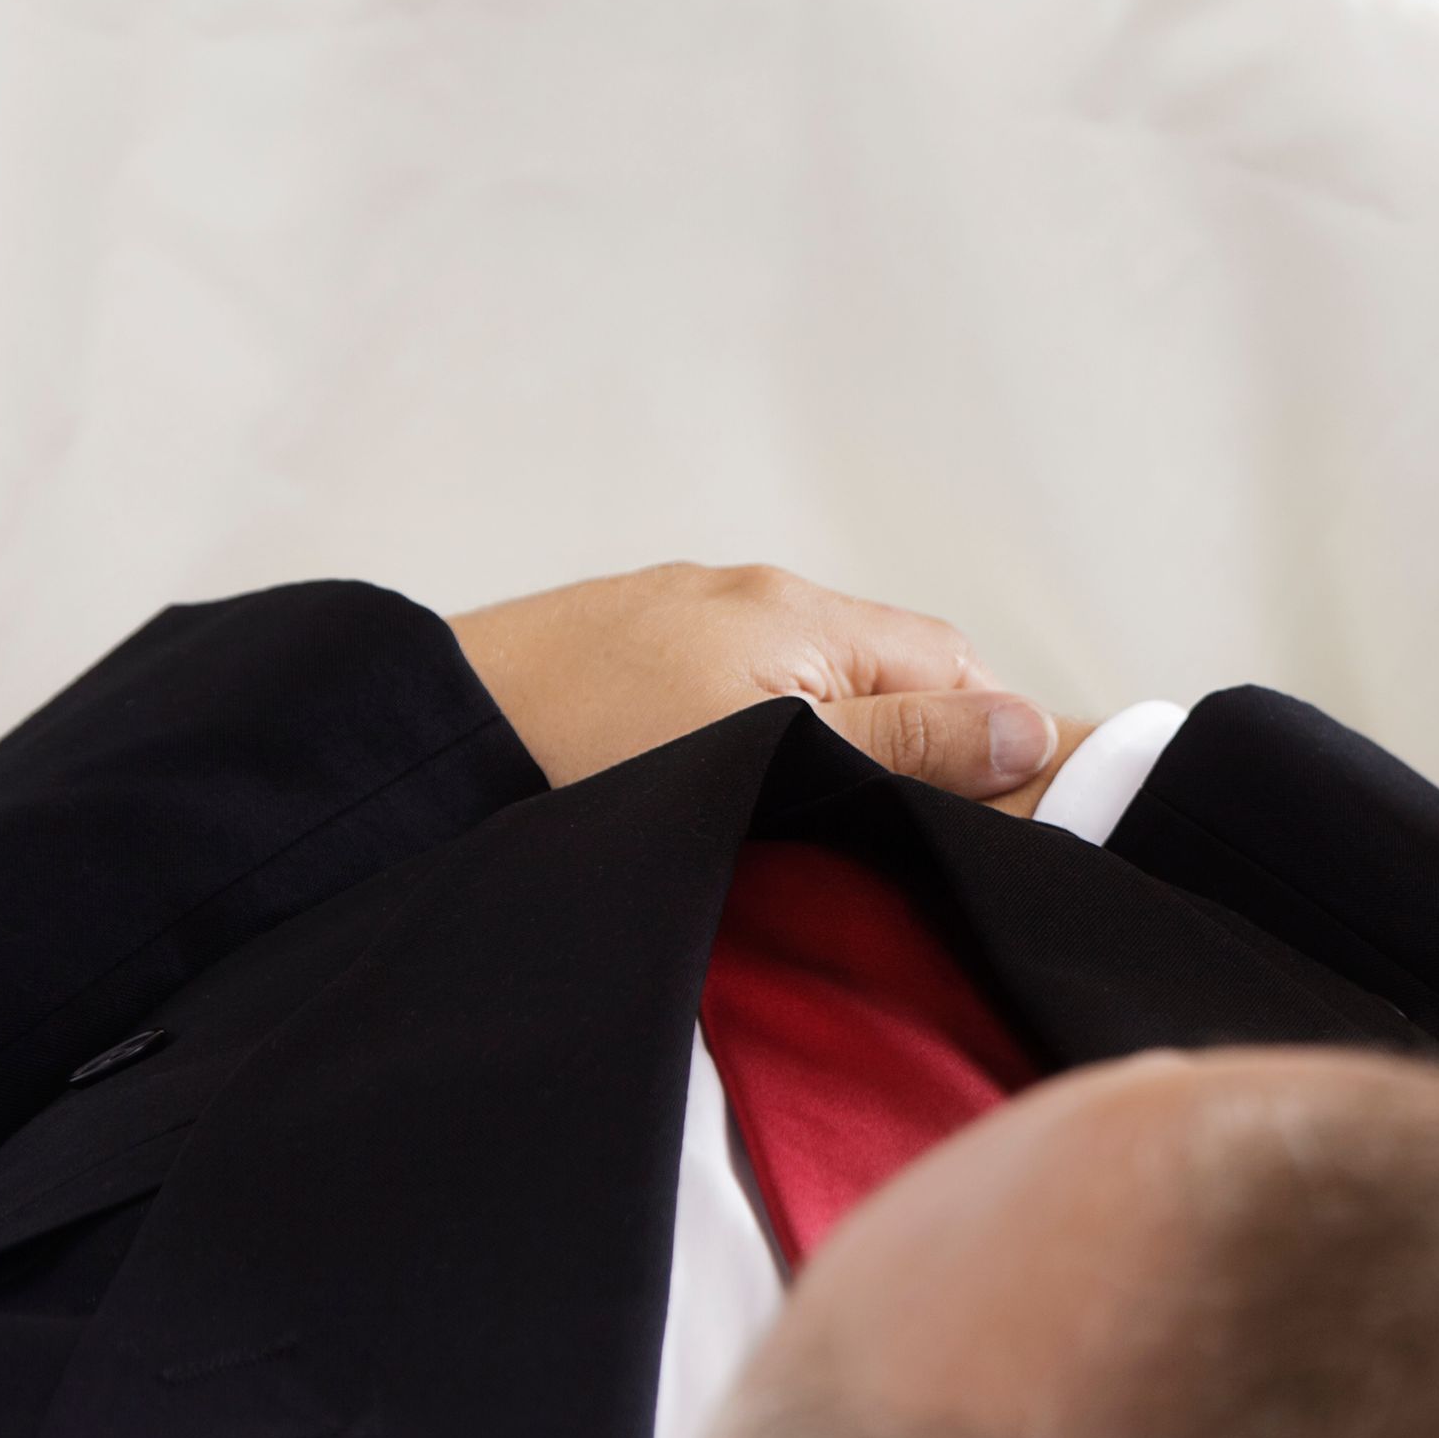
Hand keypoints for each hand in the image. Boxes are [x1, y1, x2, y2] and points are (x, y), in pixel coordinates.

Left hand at [448, 564, 1073, 803]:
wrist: (409, 738)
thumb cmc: (579, 753)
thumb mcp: (766, 759)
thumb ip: (900, 747)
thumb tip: (1029, 732)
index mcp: (798, 613)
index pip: (955, 665)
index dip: (989, 742)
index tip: (998, 822)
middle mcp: (748, 596)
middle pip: (887, 670)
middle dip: (915, 748)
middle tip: (902, 842)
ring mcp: (682, 616)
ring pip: (808, 682)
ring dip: (834, 746)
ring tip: (811, 826)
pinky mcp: (622, 648)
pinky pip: (734, 686)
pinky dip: (758, 736)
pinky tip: (725, 791)